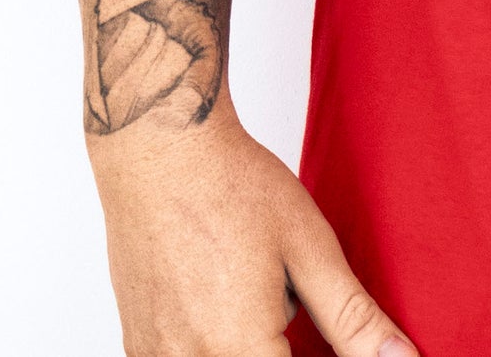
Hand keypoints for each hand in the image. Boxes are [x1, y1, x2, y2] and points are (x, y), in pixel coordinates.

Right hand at [90, 109, 415, 356]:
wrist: (160, 153)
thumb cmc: (234, 188)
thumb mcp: (311, 249)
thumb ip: (353, 319)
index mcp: (240, 349)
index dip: (320, 356)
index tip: (310, 315)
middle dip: (282, 342)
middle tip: (278, 284)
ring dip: (248, 341)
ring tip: (248, 284)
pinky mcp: (138, 346)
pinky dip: (214, 338)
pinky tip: (217, 291)